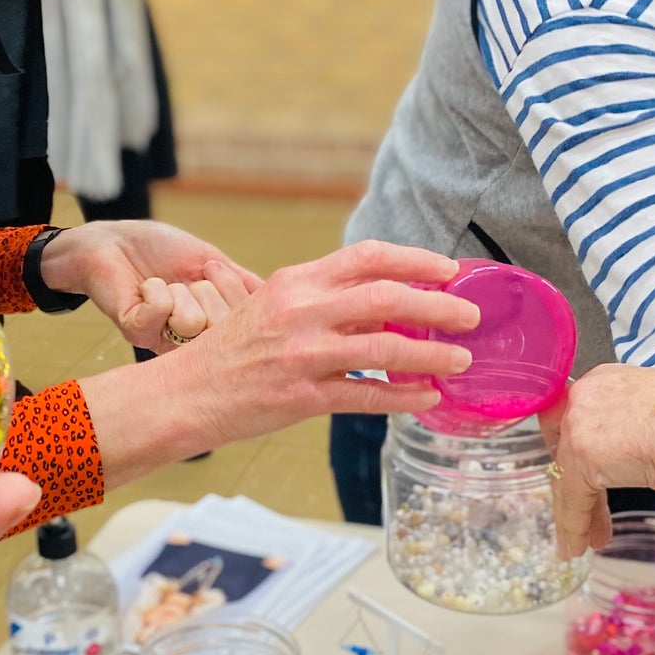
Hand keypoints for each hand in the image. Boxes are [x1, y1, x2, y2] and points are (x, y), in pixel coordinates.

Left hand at [38, 221, 263, 351]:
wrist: (111, 241)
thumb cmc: (159, 250)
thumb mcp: (211, 261)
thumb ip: (244, 284)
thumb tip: (282, 297)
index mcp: (210, 328)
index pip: (244, 326)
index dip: (235, 293)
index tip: (212, 270)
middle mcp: (189, 341)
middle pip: (222, 328)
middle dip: (209, 291)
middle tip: (187, 279)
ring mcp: (162, 340)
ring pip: (192, 322)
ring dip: (179, 290)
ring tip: (163, 284)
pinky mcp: (135, 331)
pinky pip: (161, 311)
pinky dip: (156, 288)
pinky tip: (145, 286)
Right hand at [169, 241, 480, 435]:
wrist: (185, 393)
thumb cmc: (230, 351)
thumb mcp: (271, 306)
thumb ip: (322, 300)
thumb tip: (383, 303)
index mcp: (296, 282)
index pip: (367, 257)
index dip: (415, 260)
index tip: (447, 269)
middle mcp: (302, 311)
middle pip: (387, 297)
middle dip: (438, 306)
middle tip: (470, 317)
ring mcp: (303, 355)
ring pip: (385, 347)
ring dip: (432, 354)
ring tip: (460, 360)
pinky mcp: (302, 397)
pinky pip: (367, 395)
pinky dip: (403, 397)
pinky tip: (427, 397)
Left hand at [541, 364, 654, 557]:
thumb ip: (637, 426)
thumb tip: (646, 451)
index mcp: (605, 382)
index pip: (577, 419)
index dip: (577, 449)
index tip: (584, 473)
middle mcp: (585, 399)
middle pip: (566, 449)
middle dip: (576, 485)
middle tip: (588, 511)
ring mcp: (580, 428)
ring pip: (568, 478)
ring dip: (578, 513)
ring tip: (586, 540)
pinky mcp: (582, 461)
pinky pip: (573, 500)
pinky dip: (575, 526)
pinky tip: (576, 546)